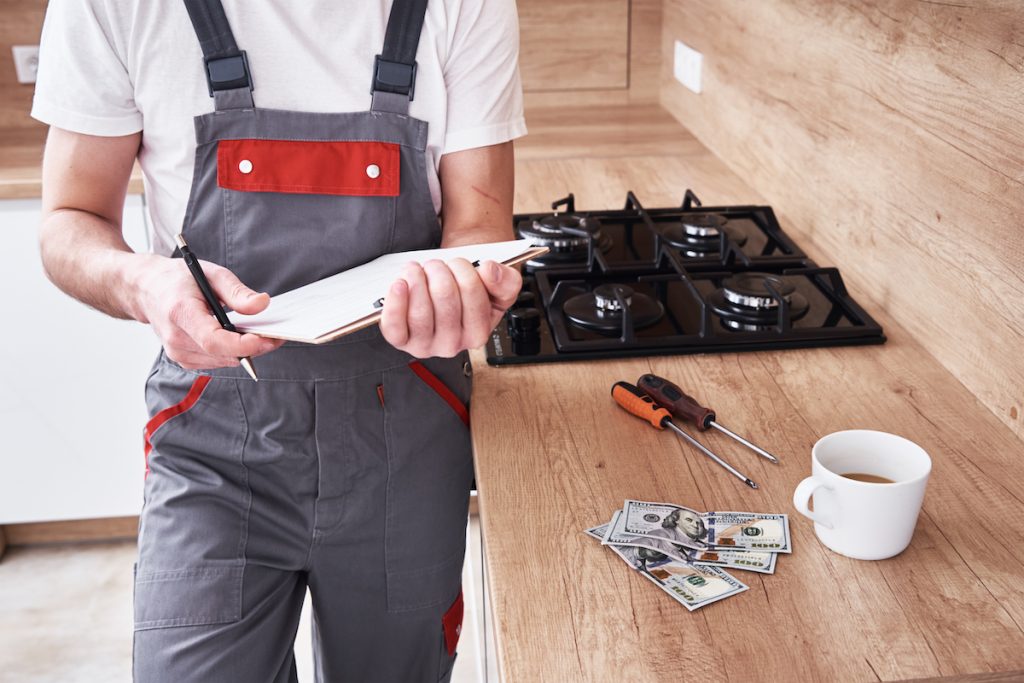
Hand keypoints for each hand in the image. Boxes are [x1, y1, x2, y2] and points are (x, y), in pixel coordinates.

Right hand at [128, 254, 283, 368]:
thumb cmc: (177, 279)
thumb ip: (237, 292)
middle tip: (275, 335)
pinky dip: (230, 353)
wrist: (146, 290)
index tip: (266, 339)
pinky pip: (215, 362)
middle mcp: (175, 338)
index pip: (213, 340)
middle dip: (253, 347)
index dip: (242, 345)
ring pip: (222, 361)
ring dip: (244, 352)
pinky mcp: (183, 359)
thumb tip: (262, 304)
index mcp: (180, 313)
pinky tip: (236, 338)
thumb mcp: (211, 273)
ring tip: (257, 333)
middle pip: (221, 354)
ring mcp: (177, 352)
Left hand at [379, 258, 521, 357]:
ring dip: (417, 280)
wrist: (447, 296)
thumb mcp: (497, 287)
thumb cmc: (469, 292)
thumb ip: (506, 280)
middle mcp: (452, 344)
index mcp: (478, 333)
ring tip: (417, 270)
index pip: (474, 296)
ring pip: (420, 312)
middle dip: (440, 271)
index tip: (459, 263)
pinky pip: (395, 326)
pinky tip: (400, 284)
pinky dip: (395, 302)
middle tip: (437, 266)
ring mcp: (425, 345)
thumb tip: (490, 270)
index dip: (465, 271)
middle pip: (445, 299)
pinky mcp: (401, 340)